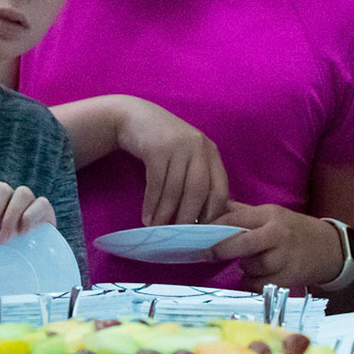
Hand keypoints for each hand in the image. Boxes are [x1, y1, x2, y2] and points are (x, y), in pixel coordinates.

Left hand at [0, 170, 54, 243]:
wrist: (13, 263)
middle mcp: (11, 194)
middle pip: (2, 188)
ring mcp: (29, 201)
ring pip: (22, 193)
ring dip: (10, 217)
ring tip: (3, 239)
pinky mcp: (45, 211)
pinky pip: (41, 203)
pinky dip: (29, 217)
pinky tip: (21, 233)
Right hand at [115, 98, 228, 224]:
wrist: (134, 117)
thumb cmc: (163, 144)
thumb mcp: (186, 156)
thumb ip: (197, 179)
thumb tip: (202, 219)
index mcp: (210, 152)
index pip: (220, 188)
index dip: (213, 213)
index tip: (202, 232)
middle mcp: (198, 147)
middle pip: (199, 190)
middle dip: (188, 217)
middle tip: (178, 235)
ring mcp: (178, 146)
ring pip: (175, 189)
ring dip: (166, 213)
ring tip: (158, 229)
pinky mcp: (157, 148)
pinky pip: (156, 183)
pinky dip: (151, 203)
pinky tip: (146, 216)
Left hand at [209, 201, 346, 290]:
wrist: (330, 249)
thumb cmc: (294, 231)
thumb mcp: (272, 215)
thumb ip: (243, 214)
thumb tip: (212, 207)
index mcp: (270, 215)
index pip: (236, 218)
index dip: (215, 227)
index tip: (199, 234)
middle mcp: (278, 234)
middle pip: (242, 243)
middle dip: (222, 249)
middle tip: (208, 254)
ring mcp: (284, 256)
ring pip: (251, 266)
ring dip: (245, 267)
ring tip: (251, 262)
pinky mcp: (288, 277)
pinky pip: (259, 284)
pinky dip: (253, 282)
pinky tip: (258, 276)